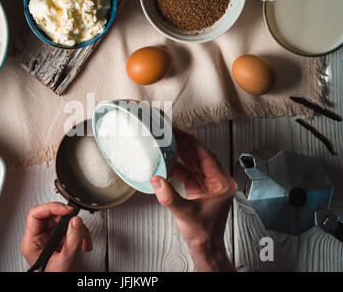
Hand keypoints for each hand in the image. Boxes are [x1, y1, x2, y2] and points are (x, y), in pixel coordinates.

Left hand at [20, 202, 92, 271]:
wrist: (58, 285)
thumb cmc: (54, 278)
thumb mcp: (65, 260)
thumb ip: (72, 239)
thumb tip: (75, 221)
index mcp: (31, 242)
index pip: (36, 214)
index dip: (52, 208)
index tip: (66, 210)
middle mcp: (38, 238)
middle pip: (52, 216)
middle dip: (69, 220)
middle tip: (77, 224)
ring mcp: (49, 239)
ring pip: (63, 221)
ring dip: (78, 229)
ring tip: (83, 239)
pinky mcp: (59, 240)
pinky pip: (70, 229)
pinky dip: (80, 234)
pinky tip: (84, 242)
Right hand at [150, 128, 236, 271]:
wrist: (205, 247)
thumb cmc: (204, 234)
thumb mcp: (185, 214)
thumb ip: (169, 197)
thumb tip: (157, 181)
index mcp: (222, 183)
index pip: (206, 156)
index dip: (191, 142)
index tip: (180, 133)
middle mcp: (216, 181)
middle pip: (198, 156)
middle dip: (184, 144)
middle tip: (170, 133)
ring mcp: (207, 184)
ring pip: (192, 162)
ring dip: (180, 152)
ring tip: (167, 141)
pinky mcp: (198, 188)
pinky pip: (187, 171)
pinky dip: (176, 165)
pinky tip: (167, 159)